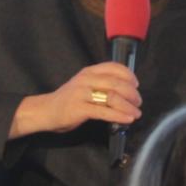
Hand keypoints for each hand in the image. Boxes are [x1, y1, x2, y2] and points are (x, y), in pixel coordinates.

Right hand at [10, 63, 140, 138]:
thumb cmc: (68, 99)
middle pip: (116, 83)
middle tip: (138, 102)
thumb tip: (125, 89)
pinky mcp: (80, 109)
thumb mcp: (84, 84)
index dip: (129, 75)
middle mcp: (86, 79)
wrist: (47, 111)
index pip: (114, 67)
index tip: (136, 84)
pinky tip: (127, 119)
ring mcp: (82, 93)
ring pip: (112, 97)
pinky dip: (119, 116)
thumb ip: (100, 83)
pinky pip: (104, 112)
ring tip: (136, 113)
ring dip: (128, 106)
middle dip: (132, 94)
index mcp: (89, 71)